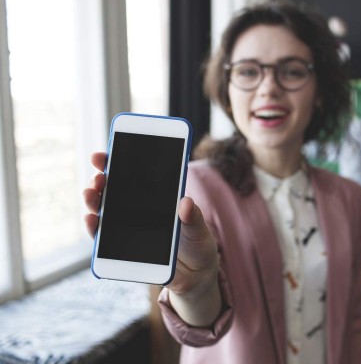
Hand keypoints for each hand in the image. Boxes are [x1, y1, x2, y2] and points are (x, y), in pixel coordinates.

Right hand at [82, 152, 218, 294]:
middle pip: (113, 191)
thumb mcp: (199, 230)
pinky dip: (95, 229)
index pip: (132, 176)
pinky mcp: (124, 250)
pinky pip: (105, 239)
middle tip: (98, 176)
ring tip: (90, 194)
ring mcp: (129, 229)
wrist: (195, 275)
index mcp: (156, 199)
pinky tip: (91, 220)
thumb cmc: (198, 246)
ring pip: (105, 212)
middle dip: (101, 181)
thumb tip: (186, 203)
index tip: (102, 155)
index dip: (115, 164)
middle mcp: (138, 211)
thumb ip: (193, 218)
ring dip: (94, 202)